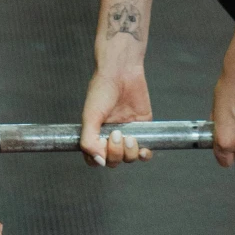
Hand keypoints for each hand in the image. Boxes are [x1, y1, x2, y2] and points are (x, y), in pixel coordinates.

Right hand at [79, 53, 153, 169]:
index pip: (95, 159)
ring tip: (129, 136)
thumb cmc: (102, 90)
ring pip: (129, 159)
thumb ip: (89, 140)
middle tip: (116, 133)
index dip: (98, 159)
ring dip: (129, 152)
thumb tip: (99, 162)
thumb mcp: (90, 116)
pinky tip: (143, 149)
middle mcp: (110, 137)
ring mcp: (127, 135)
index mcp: (95, 134)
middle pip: (113, 161)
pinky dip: (144, 155)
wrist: (122, 72)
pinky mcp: (143, 130)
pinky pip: (144, 152)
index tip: (101, 148)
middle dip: (115, 152)